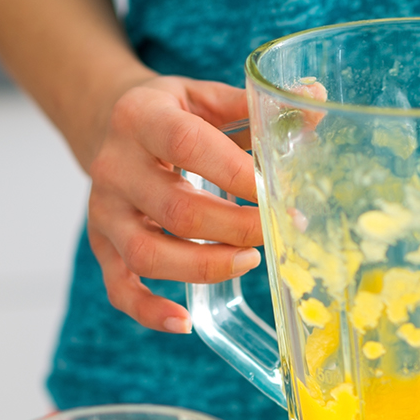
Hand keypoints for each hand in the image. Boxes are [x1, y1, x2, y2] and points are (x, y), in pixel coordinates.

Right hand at [85, 76, 263, 332]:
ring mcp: (105, 211)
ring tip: (249, 262)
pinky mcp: (102, 245)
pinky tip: (184, 322)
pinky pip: (120, 288)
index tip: (278, 192)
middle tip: (278, 231)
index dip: (237, 173)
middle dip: (237, 229)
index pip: (188, 145)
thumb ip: (258, 105)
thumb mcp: (208, 97)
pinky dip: (149, 311)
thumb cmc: (172, 113)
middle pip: (177, 211)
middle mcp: (115, 166)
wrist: (108, 122)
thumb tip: (316, 100)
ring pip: (147, 254)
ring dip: (206, 267)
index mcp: (142, 117)